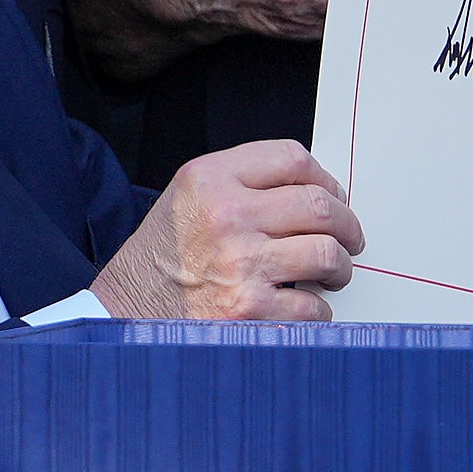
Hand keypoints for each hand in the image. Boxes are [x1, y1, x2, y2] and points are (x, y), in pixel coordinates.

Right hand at [92, 139, 363, 320]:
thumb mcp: (188, 195)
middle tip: (350, 239)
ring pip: (327, 254)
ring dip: (339, 267)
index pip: (293, 158)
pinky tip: (303, 307)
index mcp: (211, 178)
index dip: (325, 179)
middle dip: (347, 225)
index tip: (333, 195)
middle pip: (320, 205)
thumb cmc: (160, 258)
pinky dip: (318, 310)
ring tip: (332, 274)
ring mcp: (240, 265)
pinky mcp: (248, 312)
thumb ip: (243, 181)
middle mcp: (227, 215)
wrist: (122, 313)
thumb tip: (316, 190)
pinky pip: (313, 306)